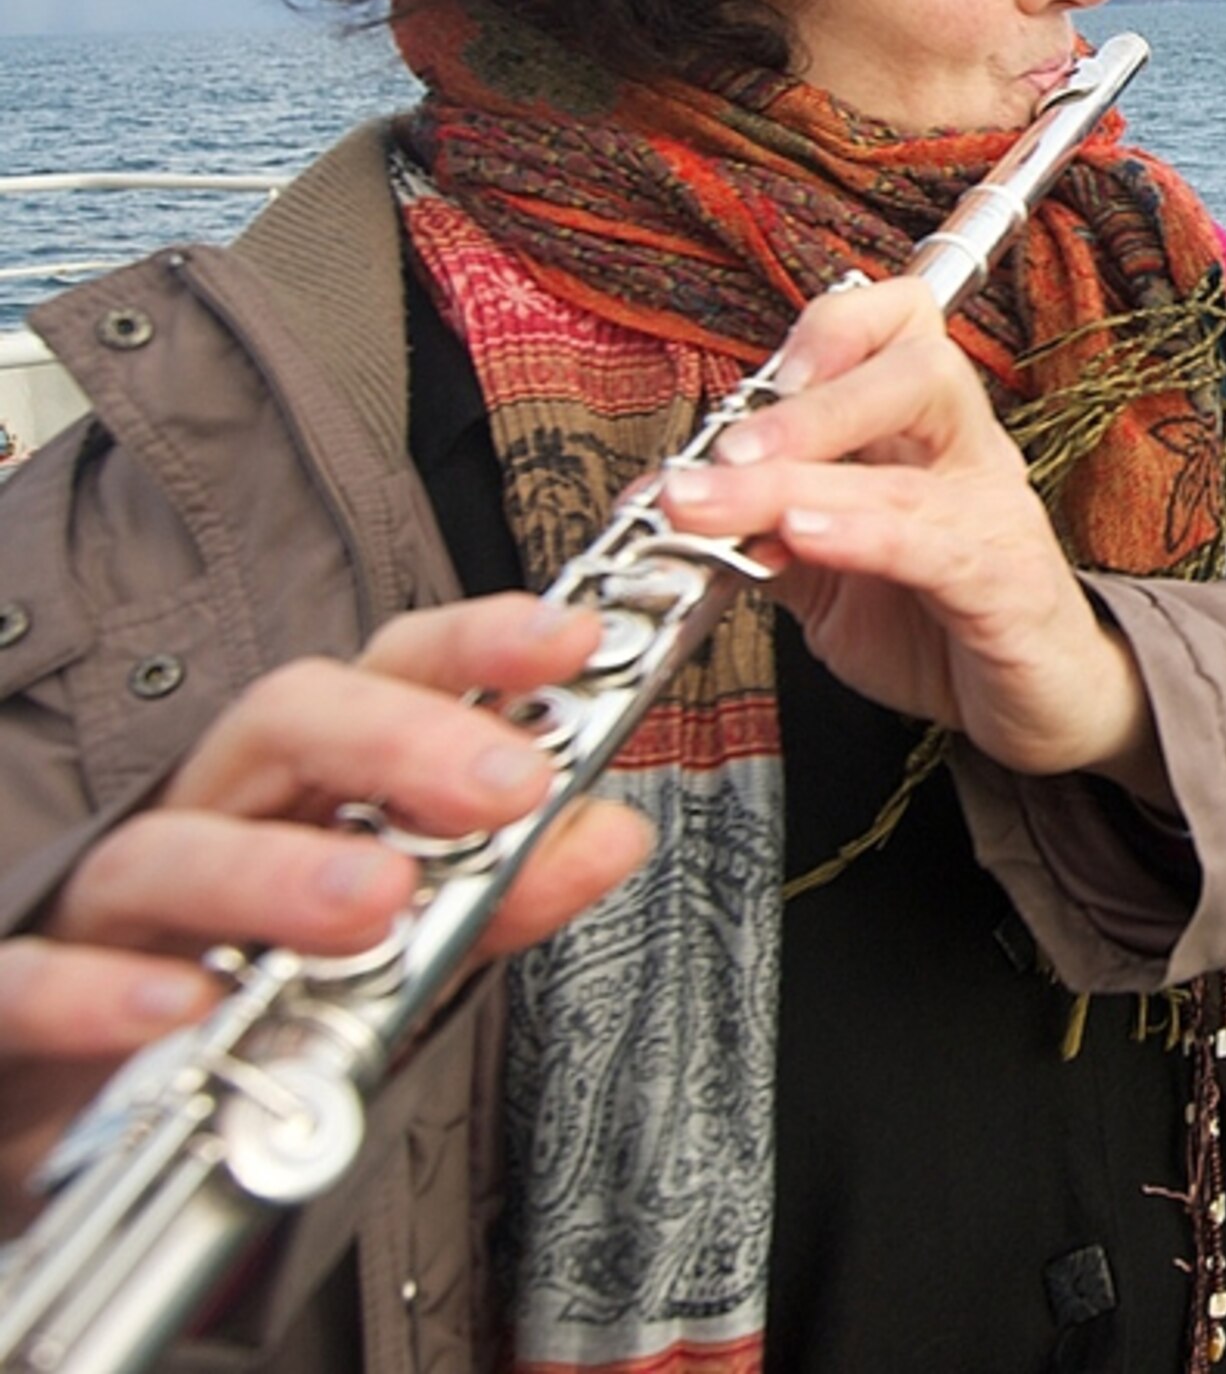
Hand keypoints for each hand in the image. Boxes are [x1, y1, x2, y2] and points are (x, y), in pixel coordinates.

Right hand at [0, 594, 653, 1219]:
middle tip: (502, 785)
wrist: (97, 1142)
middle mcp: (205, 825)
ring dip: (275, 869)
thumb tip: (609, 831)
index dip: (474, 647)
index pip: (386, 677)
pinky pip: (32, 981)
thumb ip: (500, 894)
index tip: (570, 640)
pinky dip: (99, 994)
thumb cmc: (247, 1012)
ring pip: (166, 850)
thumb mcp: (394, 952)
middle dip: (397, 740)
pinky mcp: (19, 1006)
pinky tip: (178, 1008)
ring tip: (376, 899)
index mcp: (299, 792)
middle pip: (281, 727)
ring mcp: (107, 914)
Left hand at [654, 276, 1163, 798]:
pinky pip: (936, 546)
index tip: (750, 385)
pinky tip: (802, 538)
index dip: (832, 330)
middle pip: (918, 368)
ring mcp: (996, 515)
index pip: (902, 322)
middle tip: (723, 447)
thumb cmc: (941, 622)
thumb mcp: (828, 570)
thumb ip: (758, 528)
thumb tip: (660, 499)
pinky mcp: (1008, 587)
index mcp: (926, 429)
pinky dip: (863, 535)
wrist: (1041, 701)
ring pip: (906, 471)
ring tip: (712, 502)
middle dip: (811, 401)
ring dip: (795, 482)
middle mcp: (968, 453)